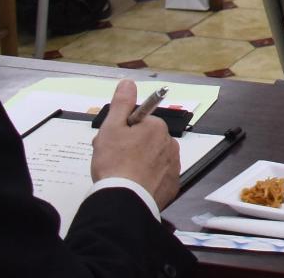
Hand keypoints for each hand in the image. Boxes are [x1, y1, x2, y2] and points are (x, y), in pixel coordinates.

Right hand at [89, 79, 181, 209]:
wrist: (124, 200)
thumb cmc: (115, 163)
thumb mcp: (111, 128)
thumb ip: (121, 103)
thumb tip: (129, 82)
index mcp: (157, 128)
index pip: (138, 124)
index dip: (122, 132)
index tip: (110, 144)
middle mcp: (170, 144)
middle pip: (146, 141)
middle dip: (130, 147)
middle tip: (111, 160)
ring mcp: (173, 166)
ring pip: (153, 159)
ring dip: (139, 163)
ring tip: (122, 176)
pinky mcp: (171, 185)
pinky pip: (159, 177)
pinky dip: (148, 180)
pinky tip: (134, 185)